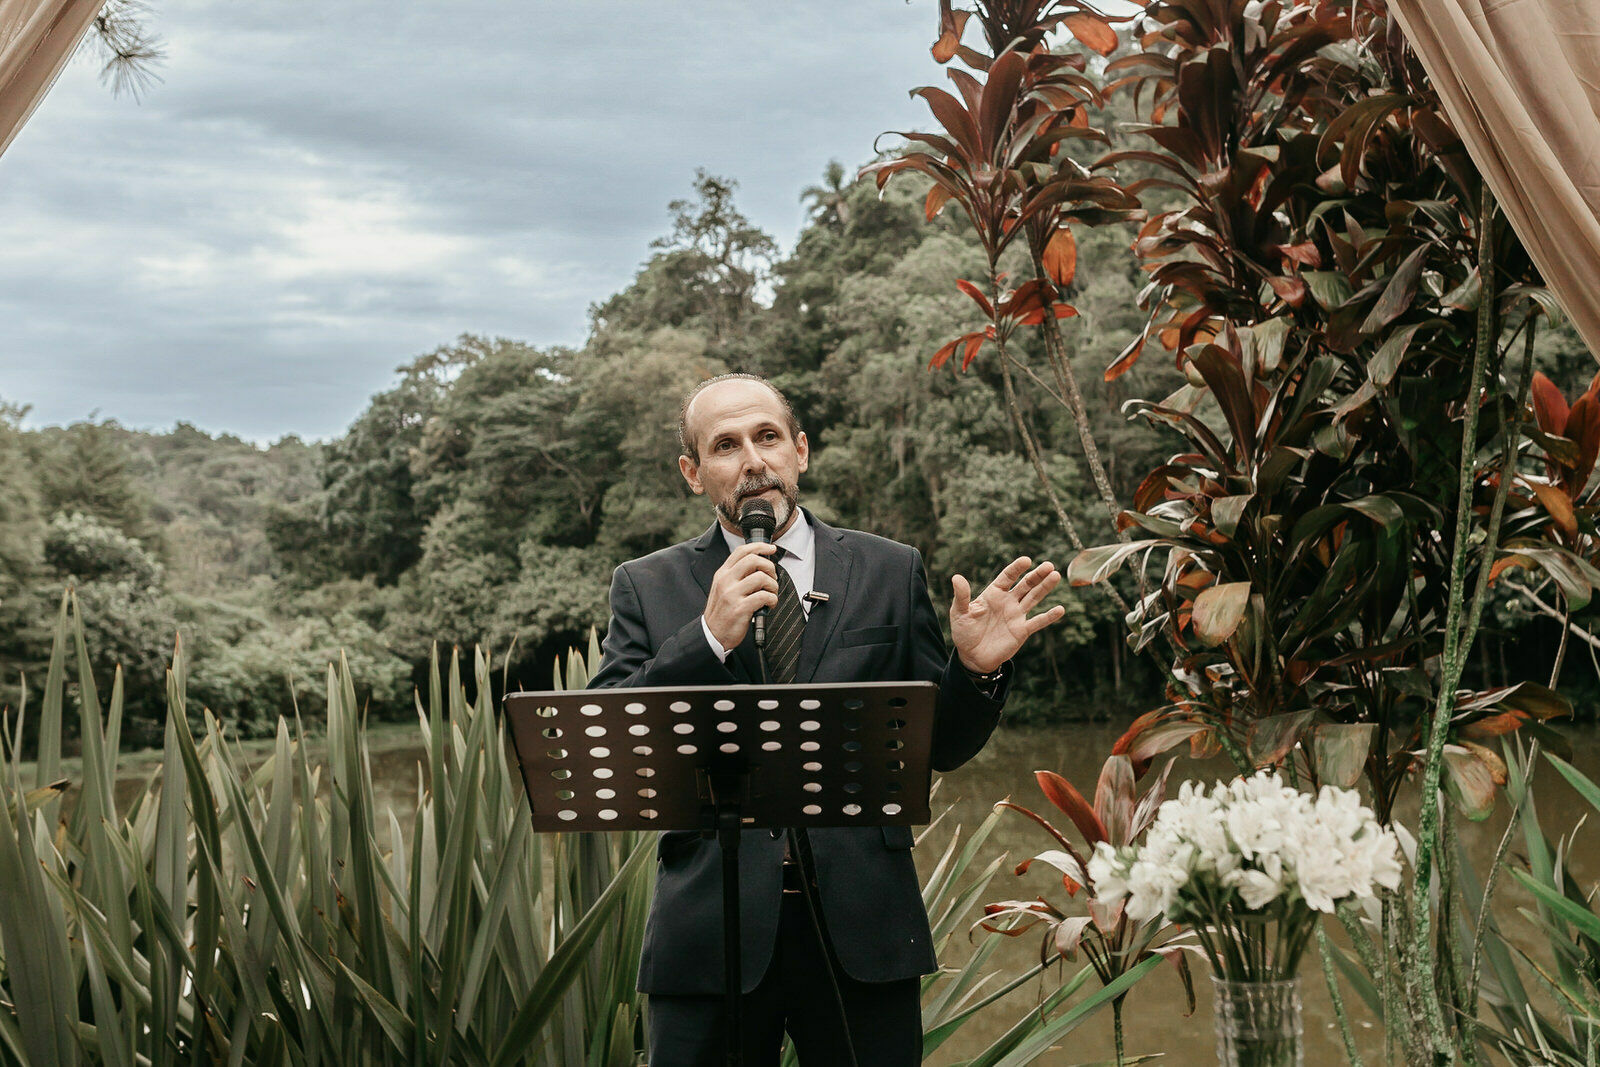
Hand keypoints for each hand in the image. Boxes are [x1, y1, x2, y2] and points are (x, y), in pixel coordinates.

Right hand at [703, 542, 778, 649]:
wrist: (712, 635)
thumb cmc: (722, 612)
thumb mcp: (724, 588)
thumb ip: (737, 575)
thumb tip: (759, 564)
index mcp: (722, 574)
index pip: (741, 551)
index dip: (760, 546)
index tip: (771, 549)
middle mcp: (725, 581)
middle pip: (753, 560)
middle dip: (769, 566)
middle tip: (772, 577)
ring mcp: (732, 594)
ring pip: (761, 577)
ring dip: (773, 585)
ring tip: (771, 594)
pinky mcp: (740, 608)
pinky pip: (764, 596)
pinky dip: (772, 599)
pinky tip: (769, 605)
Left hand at [950, 557, 1065, 673]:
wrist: (972, 657)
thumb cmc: (964, 632)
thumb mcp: (959, 613)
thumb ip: (962, 596)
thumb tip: (956, 577)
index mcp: (994, 593)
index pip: (1007, 577)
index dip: (1016, 568)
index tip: (1026, 560)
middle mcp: (1008, 601)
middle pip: (1025, 584)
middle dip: (1037, 575)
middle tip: (1049, 565)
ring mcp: (1017, 615)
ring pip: (1034, 598)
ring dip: (1045, 588)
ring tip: (1056, 576)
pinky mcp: (1022, 631)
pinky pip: (1037, 622)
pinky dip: (1049, 616)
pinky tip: (1060, 609)